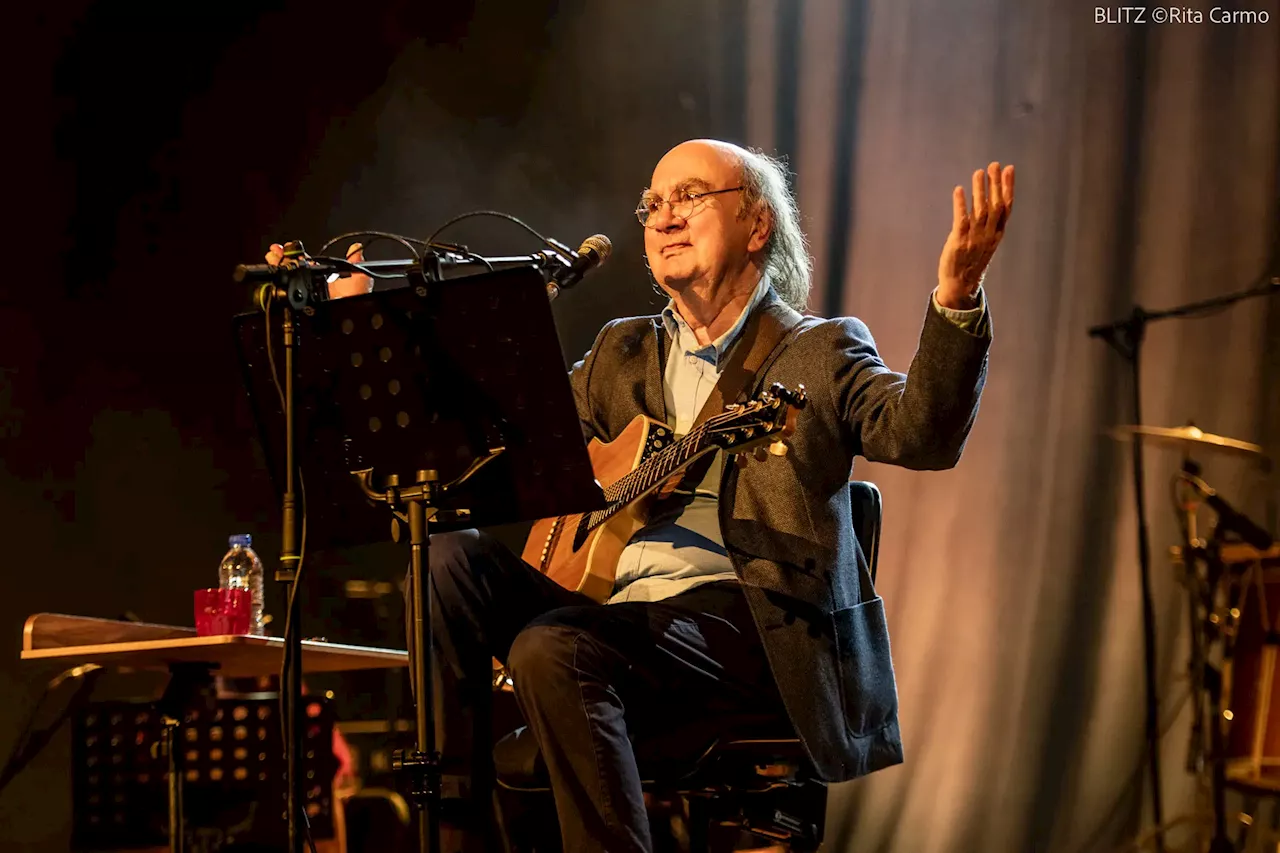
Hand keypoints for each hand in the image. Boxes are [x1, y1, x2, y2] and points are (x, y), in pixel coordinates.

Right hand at [263, 242, 372, 299]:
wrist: (351, 314)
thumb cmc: (356, 298)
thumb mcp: (358, 276)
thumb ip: (354, 260)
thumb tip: (356, 247)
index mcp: (325, 278)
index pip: (307, 262)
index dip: (296, 253)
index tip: (287, 246)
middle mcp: (314, 285)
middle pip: (294, 269)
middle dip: (282, 258)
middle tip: (275, 251)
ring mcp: (307, 294)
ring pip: (289, 278)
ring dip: (279, 266)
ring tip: (272, 257)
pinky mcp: (303, 303)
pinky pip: (289, 292)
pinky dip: (280, 282)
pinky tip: (275, 271)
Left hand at [936, 162, 1014, 308]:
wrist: (960, 285)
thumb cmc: (971, 260)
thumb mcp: (985, 240)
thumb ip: (987, 221)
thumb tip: (988, 198)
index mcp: (997, 233)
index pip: (1006, 206)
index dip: (1008, 187)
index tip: (1009, 169)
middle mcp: (989, 235)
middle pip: (995, 205)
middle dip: (995, 184)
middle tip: (993, 165)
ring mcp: (975, 239)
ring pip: (980, 210)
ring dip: (980, 190)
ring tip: (978, 173)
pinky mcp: (959, 243)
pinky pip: (961, 221)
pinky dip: (961, 205)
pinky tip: (959, 190)